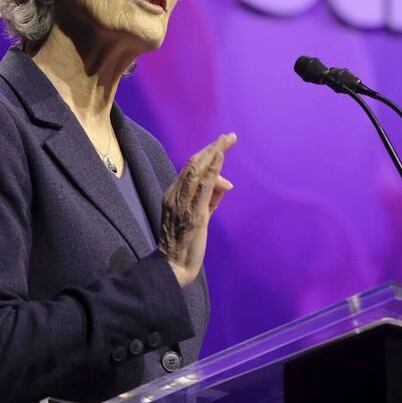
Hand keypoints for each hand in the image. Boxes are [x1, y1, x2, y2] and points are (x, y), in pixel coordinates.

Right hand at [159, 132, 236, 286]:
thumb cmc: (186, 242)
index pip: (191, 168)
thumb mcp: (200, 215)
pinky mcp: (194, 214)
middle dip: (212, 147)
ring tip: (227, 140)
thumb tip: (226, 183)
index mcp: (173, 194)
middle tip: (229, 136)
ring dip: (214, 153)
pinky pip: (202, 187)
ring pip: (196, 170)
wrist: (173, 266)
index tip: (221, 142)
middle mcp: (175, 195)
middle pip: (194, 163)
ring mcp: (182, 204)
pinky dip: (212, 170)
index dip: (206, 153)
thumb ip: (211, 198)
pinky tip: (220, 157)